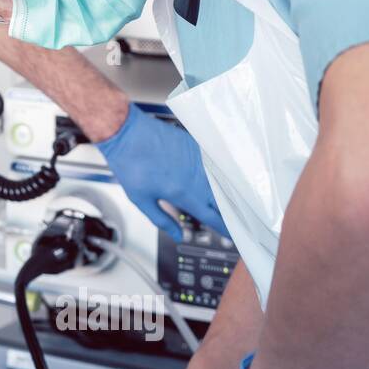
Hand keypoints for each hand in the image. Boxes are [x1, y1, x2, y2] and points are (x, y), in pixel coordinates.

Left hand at [95, 103, 228, 239]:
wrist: (127, 133)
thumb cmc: (131, 165)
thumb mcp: (141, 199)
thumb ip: (162, 220)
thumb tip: (177, 236)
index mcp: (185, 195)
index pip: (213, 217)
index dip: (225, 229)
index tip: (233, 236)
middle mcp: (198, 179)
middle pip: (225, 202)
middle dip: (234, 215)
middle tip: (241, 223)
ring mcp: (201, 161)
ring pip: (225, 183)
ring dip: (232, 195)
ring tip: (238, 205)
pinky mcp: (198, 146)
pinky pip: (218, 164)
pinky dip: (224, 174)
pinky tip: (227, 179)